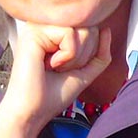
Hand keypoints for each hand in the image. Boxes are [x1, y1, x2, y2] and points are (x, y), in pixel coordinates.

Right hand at [0, 23, 112, 137]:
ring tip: (54, 67)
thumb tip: (106, 29)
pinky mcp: (34, 32)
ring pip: (82, 29)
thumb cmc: (51, 96)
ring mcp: (39, 26)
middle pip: (89, 27)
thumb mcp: (84, 73)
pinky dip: (67, 55)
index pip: (91, 30)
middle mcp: (45, 25)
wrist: (31, 112)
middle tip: (60, 70)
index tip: (65, 69)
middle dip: (84, 55)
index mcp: (54, 32)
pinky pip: (70, 34)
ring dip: (75, 57)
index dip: (88, 54)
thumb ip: (99, 53)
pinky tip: (49, 64)